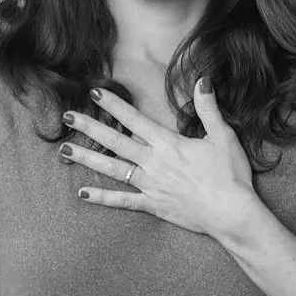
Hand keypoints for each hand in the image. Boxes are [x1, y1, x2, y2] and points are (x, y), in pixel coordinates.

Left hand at [60, 78, 261, 238]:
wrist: (232, 214)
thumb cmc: (231, 175)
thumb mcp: (223, 137)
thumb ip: (208, 109)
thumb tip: (202, 81)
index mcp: (168, 144)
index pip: (134, 119)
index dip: (113, 105)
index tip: (94, 92)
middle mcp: (154, 162)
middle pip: (115, 141)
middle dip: (89, 127)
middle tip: (66, 116)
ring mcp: (150, 185)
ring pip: (112, 169)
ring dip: (87, 159)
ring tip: (63, 151)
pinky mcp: (153, 205)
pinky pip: (123, 201)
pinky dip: (102, 198)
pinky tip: (83, 193)